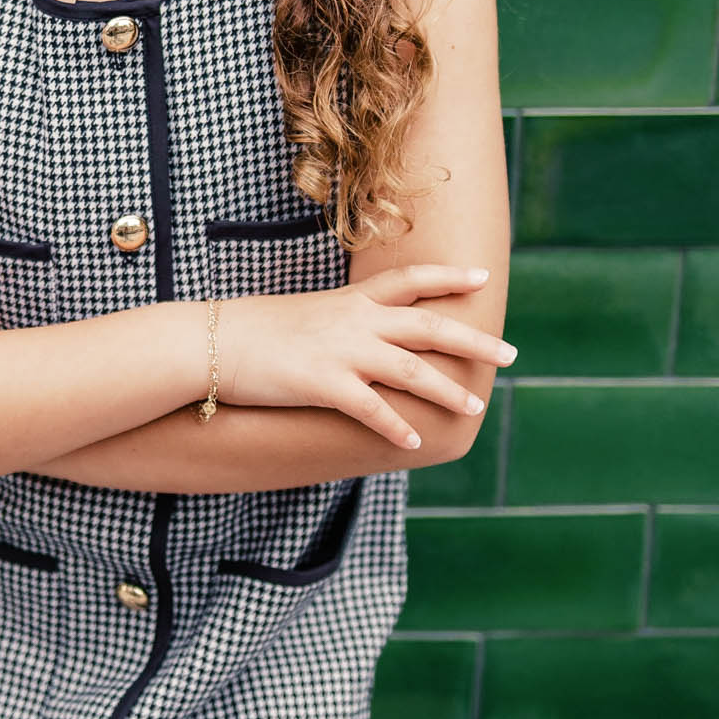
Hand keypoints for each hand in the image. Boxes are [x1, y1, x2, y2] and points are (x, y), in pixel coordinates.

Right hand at [217, 263, 515, 450]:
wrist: (208, 341)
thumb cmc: (250, 330)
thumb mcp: (304, 314)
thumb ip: (339, 321)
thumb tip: (359, 334)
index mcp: (350, 300)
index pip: (410, 280)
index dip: (449, 277)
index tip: (482, 278)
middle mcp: (354, 320)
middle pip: (428, 325)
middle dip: (472, 340)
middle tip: (511, 354)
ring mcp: (341, 351)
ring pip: (410, 367)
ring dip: (447, 390)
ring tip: (476, 407)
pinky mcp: (322, 383)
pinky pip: (369, 408)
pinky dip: (395, 425)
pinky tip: (414, 441)